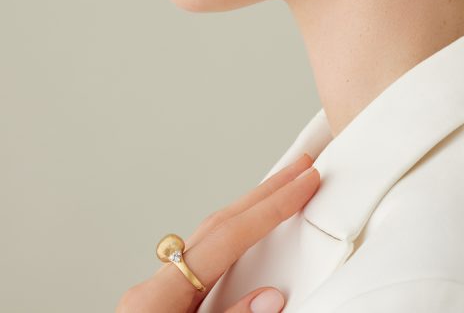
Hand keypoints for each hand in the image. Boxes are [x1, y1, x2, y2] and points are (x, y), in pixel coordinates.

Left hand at [117, 152, 319, 312]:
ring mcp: (160, 291)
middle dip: (264, 193)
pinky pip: (207, 255)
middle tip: (299, 169)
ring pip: (211, 235)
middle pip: (218, 225)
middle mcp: (157, 285)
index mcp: (156, 298)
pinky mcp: (167, 301)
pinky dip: (236, 235)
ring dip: (251, 210)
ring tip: (282, 189)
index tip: (302, 184)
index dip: (269, 209)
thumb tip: (271, 298)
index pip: (226, 238)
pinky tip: (251, 230)